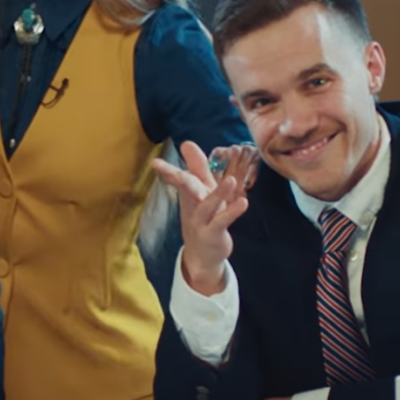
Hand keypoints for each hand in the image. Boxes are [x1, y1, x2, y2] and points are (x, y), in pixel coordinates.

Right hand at [148, 141, 258, 296]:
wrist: (201, 255)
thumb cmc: (202, 217)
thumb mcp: (200, 191)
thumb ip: (196, 167)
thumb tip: (187, 143)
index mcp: (189, 193)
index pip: (178, 178)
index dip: (167, 170)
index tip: (155, 163)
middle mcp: (193, 205)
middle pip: (186, 188)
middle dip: (178, 178)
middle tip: (169, 171)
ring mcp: (202, 220)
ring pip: (208, 205)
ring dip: (219, 193)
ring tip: (230, 180)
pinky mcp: (214, 233)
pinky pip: (223, 221)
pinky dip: (233, 211)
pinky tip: (243, 202)